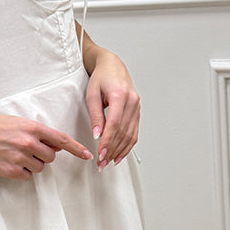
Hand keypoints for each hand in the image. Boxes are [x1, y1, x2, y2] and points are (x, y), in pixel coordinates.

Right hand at [0, 113, 92, 180]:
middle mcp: (28, 142)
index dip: (76, 148)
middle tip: (27, 148)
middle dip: (43, 155)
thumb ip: (38, 133)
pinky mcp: (11, 170)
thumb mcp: (18, 122)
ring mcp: (19, 157)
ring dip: (32, 163)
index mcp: (32, 127)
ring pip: (39, 167)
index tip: (87, 155)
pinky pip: (27, 175)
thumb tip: (55, 145)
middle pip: (51, 157)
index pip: (60, 139)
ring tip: (15, 154)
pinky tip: (9, 162)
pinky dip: (21, 171)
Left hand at [85, 49, 139, 168]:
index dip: (108, 142)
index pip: (115, 124)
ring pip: (130, 135)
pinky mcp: (137, 111)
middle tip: (101, 163)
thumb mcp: (92, 94)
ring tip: (109, 162)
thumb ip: (95, 115)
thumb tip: (97, 135)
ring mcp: (137, 107)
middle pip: (123, 132)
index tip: (101, 154)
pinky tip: (119, 154)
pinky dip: (127, 146)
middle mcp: (132, 101)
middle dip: (112, 150)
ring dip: (120, 151)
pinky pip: (134, 132)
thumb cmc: (101, 78)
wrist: (113, 66)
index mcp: (120, 95)